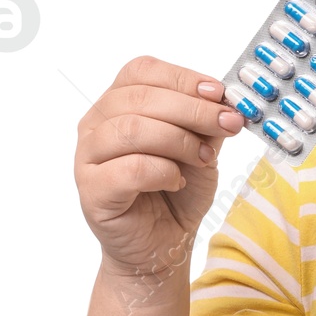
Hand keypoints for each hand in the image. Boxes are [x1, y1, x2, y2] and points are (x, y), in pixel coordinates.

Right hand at [74, 55, 245, 278]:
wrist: (163, 245)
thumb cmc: (177, 192)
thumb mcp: (202, 148)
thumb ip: (207, 123)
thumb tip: (225, 100)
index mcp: (118, 104)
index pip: (141, 71)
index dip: (182, 78)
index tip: (218, 93)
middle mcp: (96, 125)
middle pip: (139, 98)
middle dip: (193, 109)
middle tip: (228, 125)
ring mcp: (87, 157)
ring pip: (132, 129)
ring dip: (180, 141)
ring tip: (204, 159)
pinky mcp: (92, 191)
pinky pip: (130, 168)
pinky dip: (163, 171)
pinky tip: (176, 181)